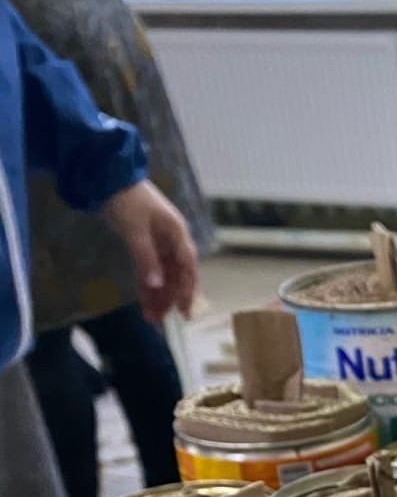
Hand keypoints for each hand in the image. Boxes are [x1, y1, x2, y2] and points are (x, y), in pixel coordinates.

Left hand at [101, 180, 197, 320]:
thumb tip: (157, 285)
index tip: (185, 310)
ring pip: (163, 274)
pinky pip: (150, 269)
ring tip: (152, 316)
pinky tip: (145, 300)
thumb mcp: (135, 230)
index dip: (188, 289)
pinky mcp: (144, 243)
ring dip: (159, 294)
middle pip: (177, 274)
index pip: (187, 267)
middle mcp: (172, 240)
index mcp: (176, 233)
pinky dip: (147, 284)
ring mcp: (159, 242)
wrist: (108, 177)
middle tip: (164, 319)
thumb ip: (146, 258)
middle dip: (171, 297)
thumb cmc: (127, 200)